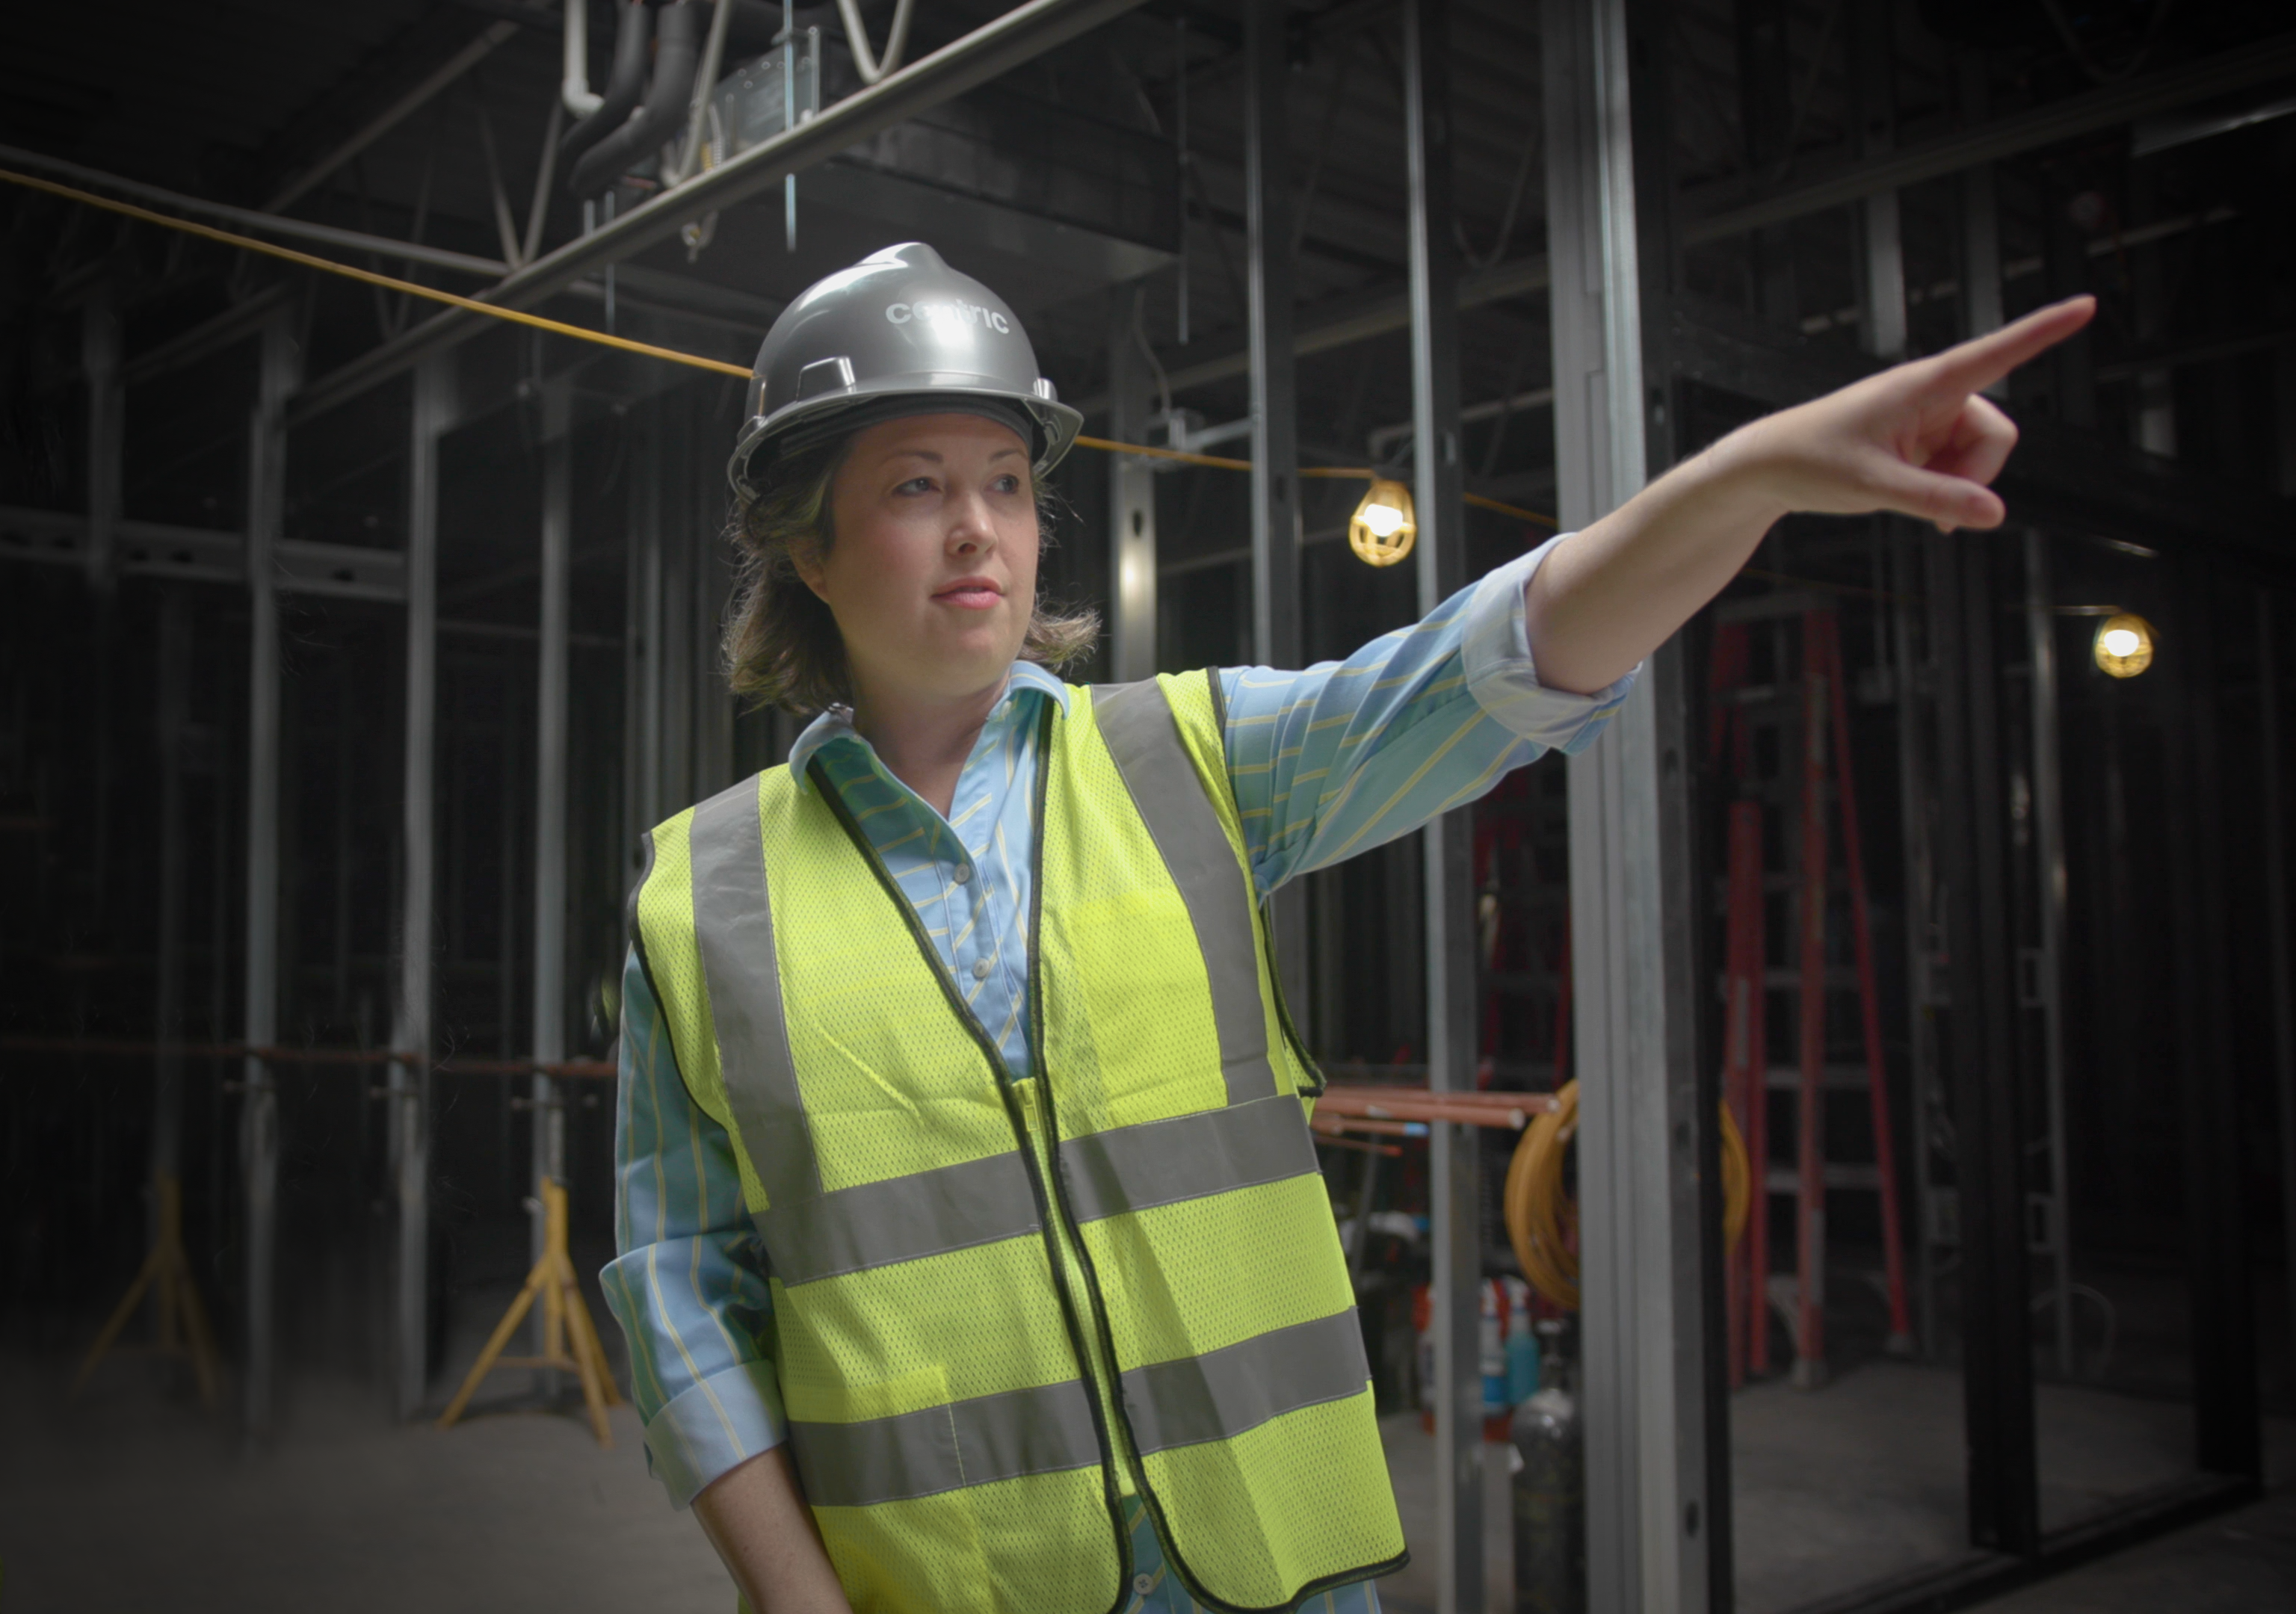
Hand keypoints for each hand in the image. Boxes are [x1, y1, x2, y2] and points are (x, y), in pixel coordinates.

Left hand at [1728, 295, 2095, 533]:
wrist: (1769, 467)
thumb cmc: (1812, 461)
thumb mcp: (1874, 485)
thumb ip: (1936, 498)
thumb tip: (1995, 514)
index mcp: (1924, 385)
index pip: (1997, 352)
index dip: (2044, 330)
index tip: (2086, 305)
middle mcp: (1934, 395)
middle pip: (1997, 434)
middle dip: (1979, 474)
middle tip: (1938, 509)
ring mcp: (1929, 420)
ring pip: (1980, 456)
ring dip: (1961, 487)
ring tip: (1914, 502)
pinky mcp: (1921, 443)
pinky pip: (1961, 469)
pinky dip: (1951, 492)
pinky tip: (1930, 513)